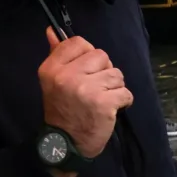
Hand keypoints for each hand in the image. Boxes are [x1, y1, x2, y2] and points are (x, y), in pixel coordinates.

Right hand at [39, 29, 133, 162]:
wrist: (64, 145)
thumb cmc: (61, 111)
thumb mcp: (52, 81)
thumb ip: (56, 55)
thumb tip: (52, 31)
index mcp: (52, 68)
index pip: (78, 43)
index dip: (87, 55)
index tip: (85, 71)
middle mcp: (67, 76)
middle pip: (101, 56)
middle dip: (103, 71)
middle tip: (94, 89)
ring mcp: (86, 89)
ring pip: (116, 74)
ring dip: (114, 87)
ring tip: (102, 99)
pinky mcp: (104, 103)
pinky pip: (125, 92)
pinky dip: (122, 101)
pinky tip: (111, 109)